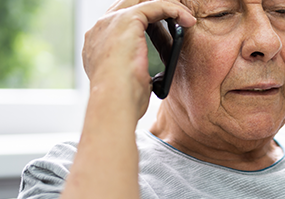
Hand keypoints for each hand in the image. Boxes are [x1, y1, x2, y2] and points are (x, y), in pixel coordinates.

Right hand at [81, 0, 195, 118]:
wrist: (113, 102)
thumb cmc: (123, 102)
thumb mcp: (130, 83)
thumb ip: (137, 72)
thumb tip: (153, 77)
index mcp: (97, 44)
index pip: (120, 20)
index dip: (144, 20)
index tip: (164, 25)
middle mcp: (101, 28)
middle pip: (131, 4)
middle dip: (156, 8)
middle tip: (178, 17)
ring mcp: (111, 22)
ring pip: (145, 2)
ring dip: (169, 8)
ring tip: (187, 18)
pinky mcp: (127, 20)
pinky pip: (156, 5)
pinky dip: (174, 10)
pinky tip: (188, 20)